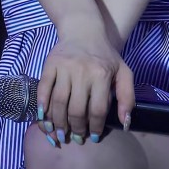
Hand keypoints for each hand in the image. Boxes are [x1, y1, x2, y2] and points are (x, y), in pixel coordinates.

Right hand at [36, 16, 133, 145]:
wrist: (83, 30)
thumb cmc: (105, 55)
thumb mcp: (123, 72)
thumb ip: (127, 96)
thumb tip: (125, 123)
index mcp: (101, 75)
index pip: (97, 110)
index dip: (95, 127)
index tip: (94, 137)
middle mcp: (82, 71)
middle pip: (76, 109)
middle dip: (76, 129)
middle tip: (76, 138)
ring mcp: (64, 68)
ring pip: (59, 102)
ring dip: (58, 122)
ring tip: (60, 134)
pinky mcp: (50, 64)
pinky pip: (43, 88)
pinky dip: (42, 105)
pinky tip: (43, 117)